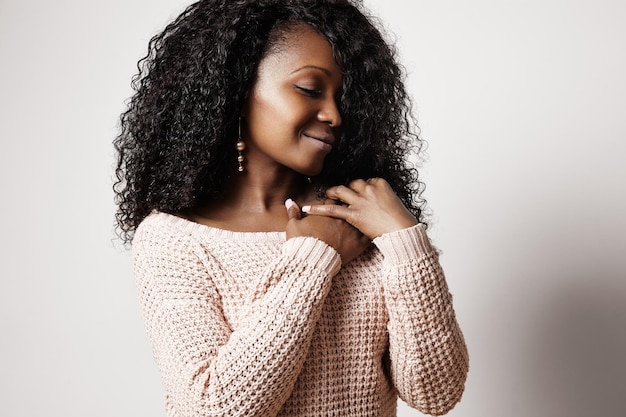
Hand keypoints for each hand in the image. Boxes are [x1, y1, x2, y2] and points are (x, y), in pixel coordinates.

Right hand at [285, 198, 369, 264]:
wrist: (312, 260)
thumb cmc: (302, 242)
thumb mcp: (293, 225)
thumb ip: (293, 211)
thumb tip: (289, 201)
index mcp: (327, 212)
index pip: (333, 200)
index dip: (333, 199)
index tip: (334, 200)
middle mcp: (342, 218)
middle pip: (350, 206)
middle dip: (350, 204)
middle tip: (351, 205)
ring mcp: (351, 230)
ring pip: (362, 217)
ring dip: (363, 215)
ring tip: (364, 215)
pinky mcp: (358, 243)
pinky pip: (368, 234)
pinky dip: (369, 232)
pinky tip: (371, 231)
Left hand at [301, 178, 417, 238]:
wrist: (403, 233)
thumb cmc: (402, 222)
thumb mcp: (394, 205)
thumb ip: (383, 200)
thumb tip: (376, 203)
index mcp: (381, 184)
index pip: (367, 181)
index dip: (363, 188)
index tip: (362, 194)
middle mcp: (369, 189)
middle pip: (353, 183)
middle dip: (348, 189)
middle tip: (343, 194)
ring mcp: (360, 201)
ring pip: (341, 190)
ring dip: (333, 192)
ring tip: (327, 194)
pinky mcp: (354, 214)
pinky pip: (332, 209)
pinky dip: (318, 208)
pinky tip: (307, 209)